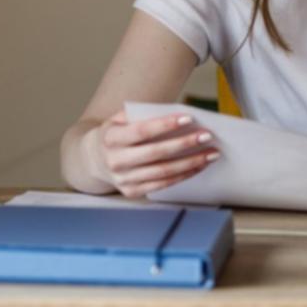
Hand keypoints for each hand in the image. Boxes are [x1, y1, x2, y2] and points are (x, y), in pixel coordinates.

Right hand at [87, 109, 219, 197]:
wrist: (95, 160)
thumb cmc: (115, 134)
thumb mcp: (119, 119)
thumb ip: (141, 114)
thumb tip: (177, 115)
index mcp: (110, 138)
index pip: (141, 131)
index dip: (165, 125)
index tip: (189, 118)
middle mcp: (115, 161)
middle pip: (156, 153)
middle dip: (184, 144)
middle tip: (207, 136)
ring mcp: (123, 180)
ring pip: (163, 172)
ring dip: (191, 162)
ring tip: (211, 153)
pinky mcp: (132, 192)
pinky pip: (163, 184)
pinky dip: (184, 175)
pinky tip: (198, 166)